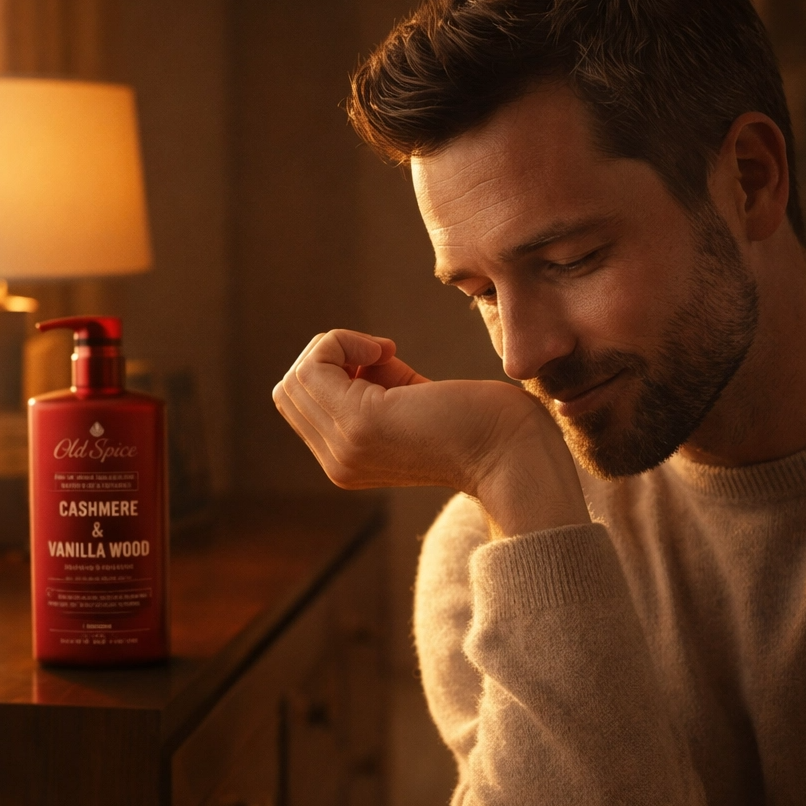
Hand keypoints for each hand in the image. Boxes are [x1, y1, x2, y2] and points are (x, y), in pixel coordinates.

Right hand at [273, 330, 589, 535]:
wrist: (516, 453)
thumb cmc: (482, 421)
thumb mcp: (414, 399)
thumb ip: (379, 383)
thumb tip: (360, 354)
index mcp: (348, 461)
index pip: (300, 404)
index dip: (334, 369)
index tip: (386, 363)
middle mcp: (337, 463)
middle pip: (289, 388)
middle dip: (330, 356)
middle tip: (384, 355)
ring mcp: (345, 447)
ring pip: (297, 375)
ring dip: (337, 346)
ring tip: (386, 353)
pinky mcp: (360, 424)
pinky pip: (316, 364)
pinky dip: (344, 342)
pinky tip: (387, 351)